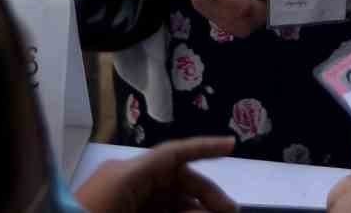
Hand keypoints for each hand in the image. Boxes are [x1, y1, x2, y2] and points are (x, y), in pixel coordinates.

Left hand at [74, 136, 236, 212]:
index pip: (173, 153)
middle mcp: (125, 178)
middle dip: (204, 193)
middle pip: (174, 177)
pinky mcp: (116, 209)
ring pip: (166, 195)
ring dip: (190, 207)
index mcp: (127, 173)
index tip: (233, 145)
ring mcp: (120, 196)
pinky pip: (152, 207)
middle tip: (230, 212)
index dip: (205, 147)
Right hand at [165, 0, 268, 36]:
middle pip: (243, 25)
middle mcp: (205, 1)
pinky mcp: (203, 7)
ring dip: (253, 16)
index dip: (266, 2)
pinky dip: (243, 15)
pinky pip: (229, 22)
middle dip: (261, 13)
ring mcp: (202, 7)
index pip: (246, 8)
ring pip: (237, 28)